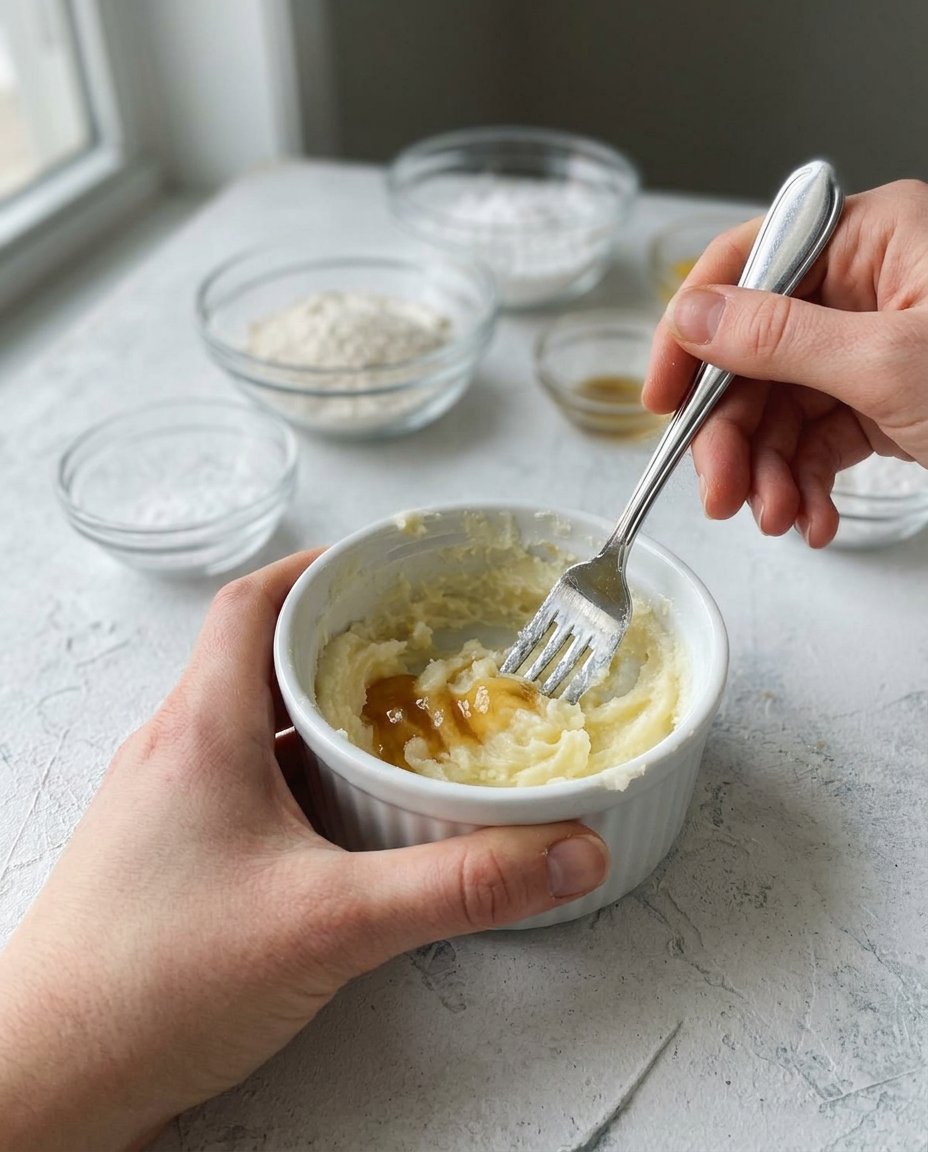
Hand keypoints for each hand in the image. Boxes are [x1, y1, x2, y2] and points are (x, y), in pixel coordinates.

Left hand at [0, 551, 607, 1151]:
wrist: (48, 1082)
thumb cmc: (156, 984)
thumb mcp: (330, 923)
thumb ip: (458, 886)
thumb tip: (570, 852)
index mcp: (202, 729)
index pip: (252, 604)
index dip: (317, 569)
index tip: (380, 565)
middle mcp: (176, 751)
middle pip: (259, 659)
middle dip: (339, 647)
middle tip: (414, 651)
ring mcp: (166, 804)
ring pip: (253, 727)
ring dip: (320, 719)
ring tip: (395, 729)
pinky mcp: (170, 856)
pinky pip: (244, 785)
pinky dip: (299, 781)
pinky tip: (343, 821)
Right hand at [643, 179, 927, 545]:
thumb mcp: (888, 361)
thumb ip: (778, 337)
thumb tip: (691, 318)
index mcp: (870, 239)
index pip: (746, 265)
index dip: (692, 332)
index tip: (662, 399)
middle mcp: (864, 286)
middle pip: (755, 355)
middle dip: (736, 435)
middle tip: (720, 494)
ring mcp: (872, 346)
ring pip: (781, 407)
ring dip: (769, 471)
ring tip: (777, 519)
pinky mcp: (883, 400)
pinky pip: (818, 438)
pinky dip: (806, 482)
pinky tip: (809, 518)